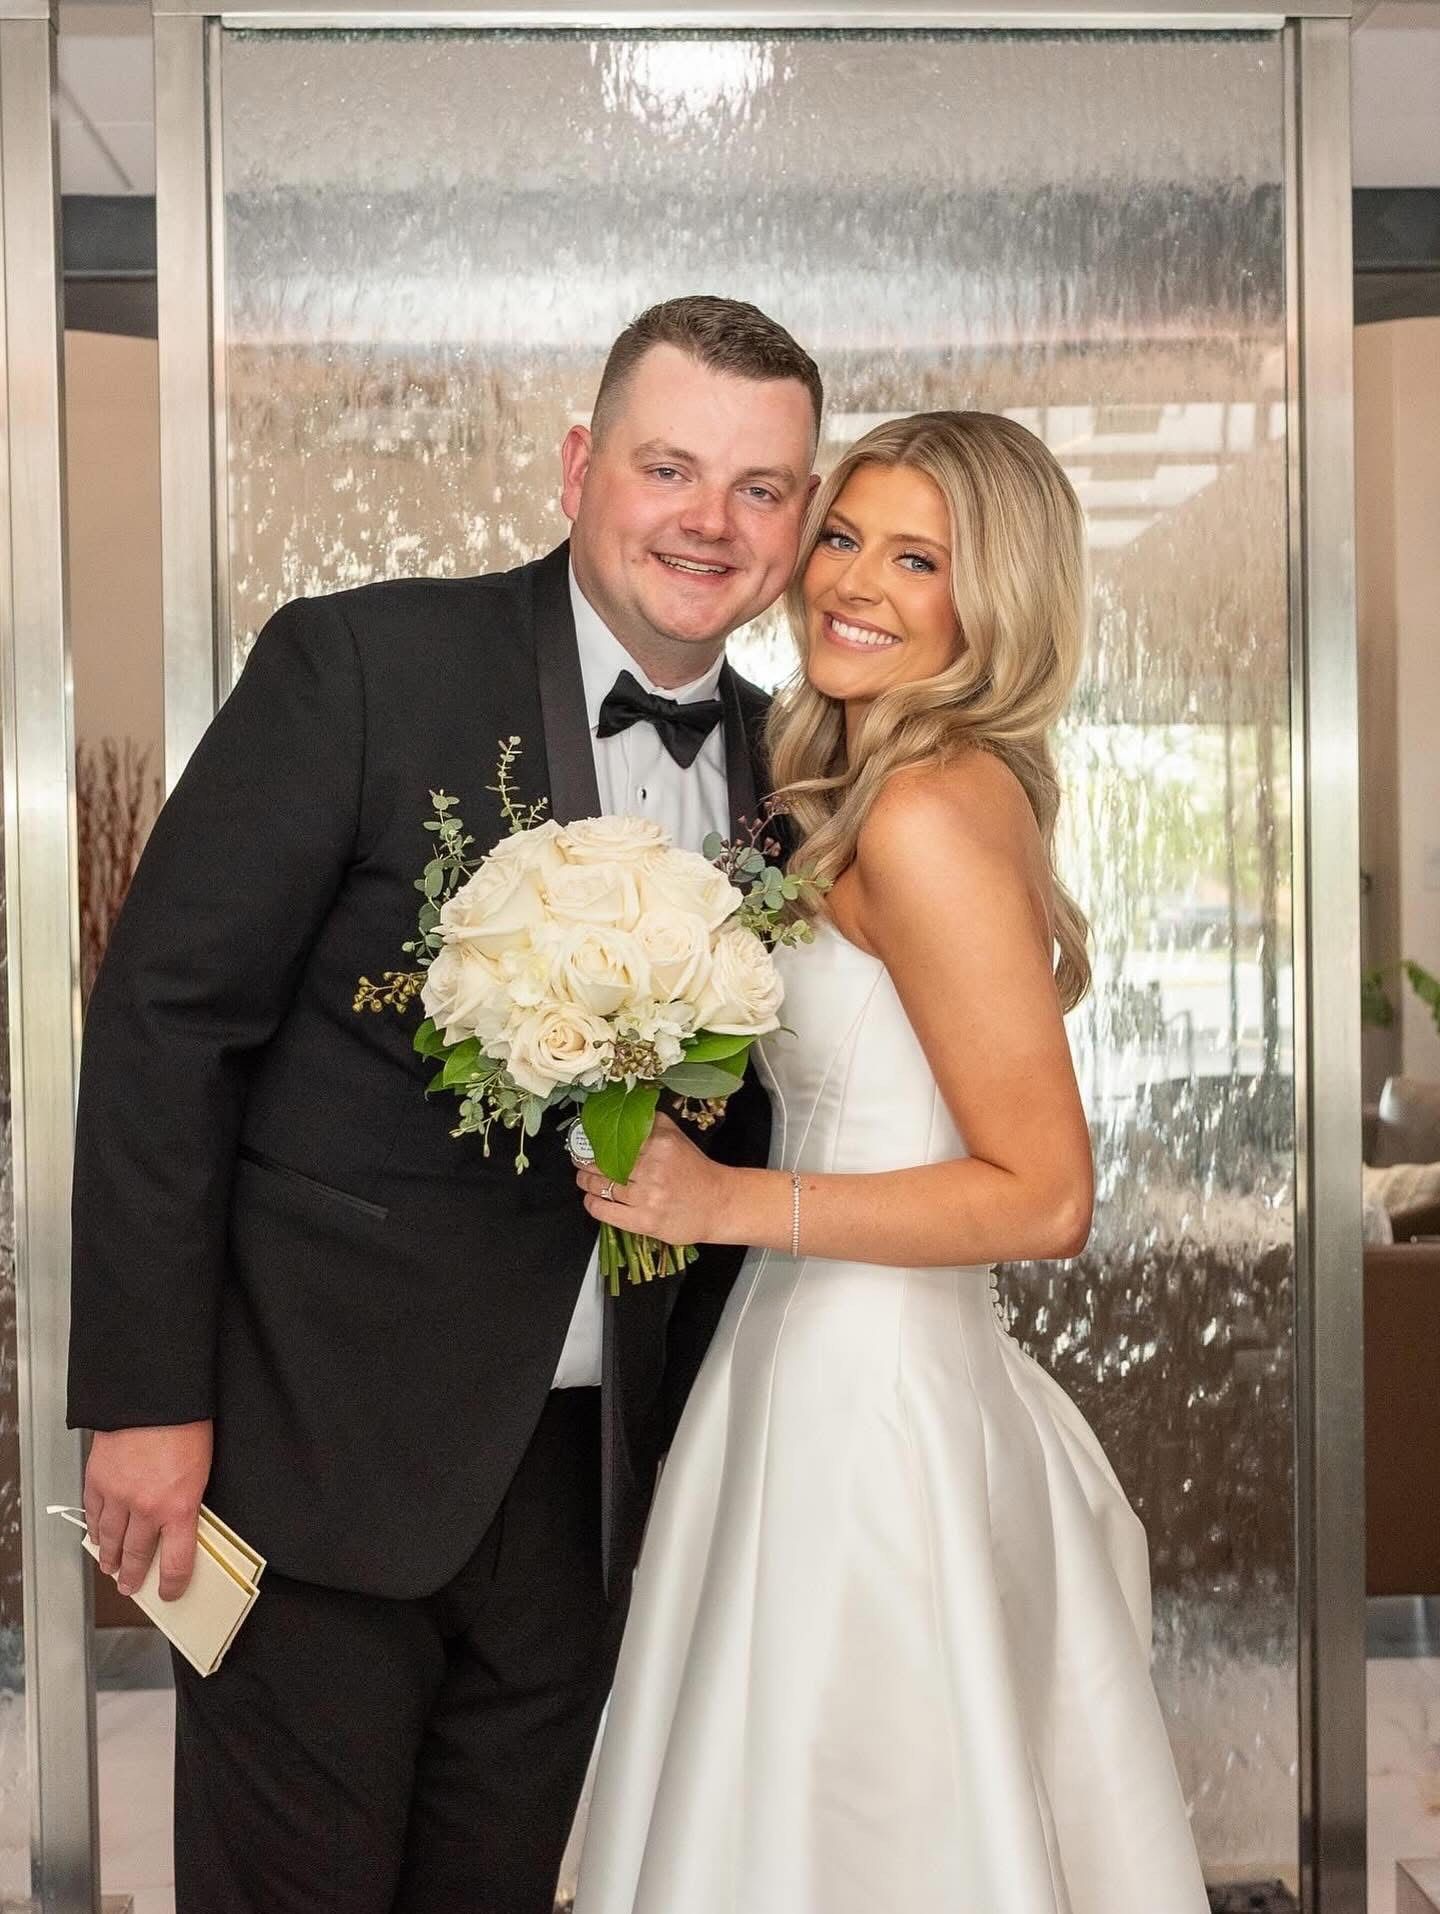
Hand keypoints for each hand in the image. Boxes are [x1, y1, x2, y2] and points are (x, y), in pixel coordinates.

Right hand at [83, 1421, 212, 1601]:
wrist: (154, 1396)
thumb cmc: (185, 1425)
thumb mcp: (202, 1469)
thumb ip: (189, 1500)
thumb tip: (182, 1523)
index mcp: (180, 1506)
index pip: (177, 1562)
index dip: (173, 1583)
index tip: (170, 1593)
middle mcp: (147, 1507)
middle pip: (137, 1555)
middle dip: (134, 1575)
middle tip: (130, 1586)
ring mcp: (119, 1496)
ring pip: (111, 1540)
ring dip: (111, 1557)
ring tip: (111, 1568)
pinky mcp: (98, 1481)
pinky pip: (94, 1515)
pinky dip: (96, 1529)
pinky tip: (98, 1536)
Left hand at [577, 1112, 727, 1246]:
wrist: (718, 1203)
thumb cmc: (694, 1169)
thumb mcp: (677, 1136)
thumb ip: (650, 1121)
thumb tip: (623, 1109)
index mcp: (661, 1144)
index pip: (614, 1139)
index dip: (594, 1141)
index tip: (585, 1141)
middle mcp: (654, 1170)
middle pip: (603, 1164)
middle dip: (585, 1162)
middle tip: (579, 1160)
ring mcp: (648, 1198)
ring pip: (601, 1187)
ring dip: (586, 1183)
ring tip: (583, 1179)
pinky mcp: (645, 1222)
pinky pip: (605, 1212)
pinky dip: (592, 1204)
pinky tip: (591, 1199)